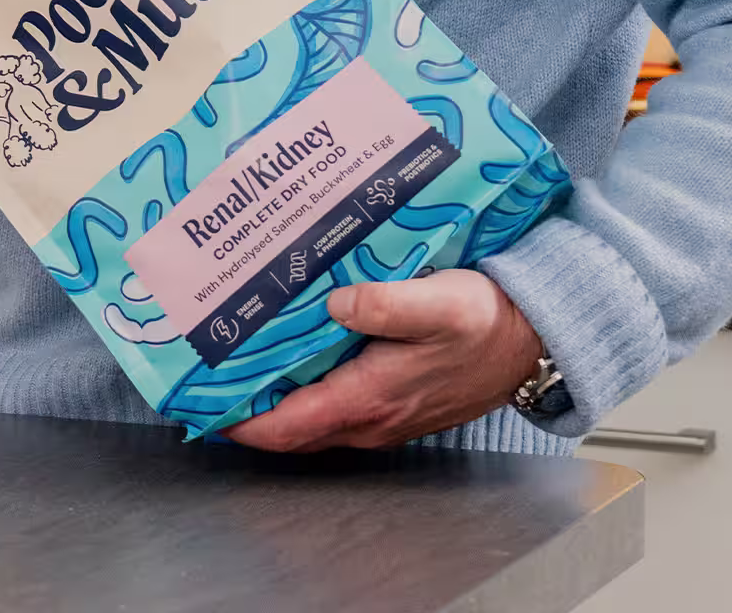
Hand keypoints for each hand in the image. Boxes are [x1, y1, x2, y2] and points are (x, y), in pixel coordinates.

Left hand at [223, 269, 543, 451]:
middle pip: (289, 429)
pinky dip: (304, 389)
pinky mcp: (393, 403)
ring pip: (310, 418)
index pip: (285, 427)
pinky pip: (333, 406)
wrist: (535, 338)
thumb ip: (387, 305)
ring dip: (273, 398)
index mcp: (369, 398)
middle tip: (204, 375)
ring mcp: (382, 416)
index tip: (196, 403)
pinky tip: (293, 356)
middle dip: (244, 409)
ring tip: (237, 363)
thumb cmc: (489, 321)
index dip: (236, 422)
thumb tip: (337, 303)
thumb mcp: (440, 303)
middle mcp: (370, 418)